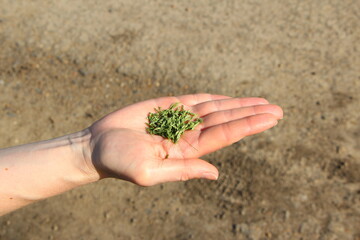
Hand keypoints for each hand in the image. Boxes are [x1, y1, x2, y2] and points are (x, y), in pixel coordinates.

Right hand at [86, 94, 282, 185]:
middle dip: (251, 115)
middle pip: (226, 121)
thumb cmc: (120, 162)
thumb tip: (215, 174)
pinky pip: (196, 100)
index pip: (224, 136)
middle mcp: (188, 135)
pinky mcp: (168, 106)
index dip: (248, 126)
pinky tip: (232, 98)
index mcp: (187, 152)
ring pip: (216, 110)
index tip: (271, 118)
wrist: (99, 145)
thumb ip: (183, 171)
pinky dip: (215, 98)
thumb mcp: (151, 173)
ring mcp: (180, 120)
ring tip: (263, 102)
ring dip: (239, 105)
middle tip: (278, 110)